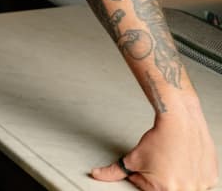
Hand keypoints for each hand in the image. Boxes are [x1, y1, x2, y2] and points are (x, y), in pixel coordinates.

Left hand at [90, 105, 218, 190]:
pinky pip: (199, 181)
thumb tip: (96, 175)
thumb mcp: (133, 156)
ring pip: (182, 186)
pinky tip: (186, 160)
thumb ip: (114, 171)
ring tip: (174, 158)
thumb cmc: (159, 138)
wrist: (181, 121)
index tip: (149, 160)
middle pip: (164, 189)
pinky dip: (192, 173)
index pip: (146, 188)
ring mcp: (201, 186)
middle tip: (162, 159)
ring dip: (176, 175)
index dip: (143, 173)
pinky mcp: (211, 178)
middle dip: (159, 176)